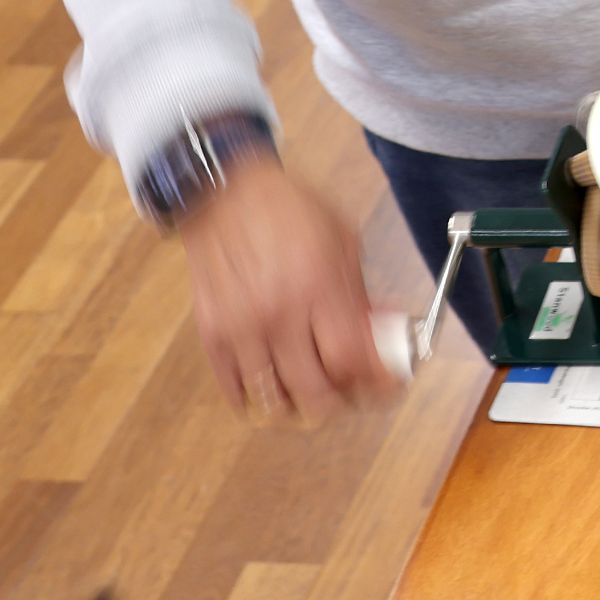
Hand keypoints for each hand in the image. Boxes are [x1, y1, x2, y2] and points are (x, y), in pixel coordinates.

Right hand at [177, 156, 398, 424]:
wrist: (223, 192)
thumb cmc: (287, 209)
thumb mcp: (343, 239)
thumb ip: (359, 293)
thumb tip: (382, 333)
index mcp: (317, 285)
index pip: (349, 360)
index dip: (373, 382)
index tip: (388, 385)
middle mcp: (278, 312)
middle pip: (314, 391)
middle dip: (342, 403)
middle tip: (354, 395)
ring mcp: (241, 327)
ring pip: (274, 399)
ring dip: (300, 407)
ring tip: (316, 396)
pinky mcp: (211, 334)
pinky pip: (235, 389)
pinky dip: (258, 399)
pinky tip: (275, 390)